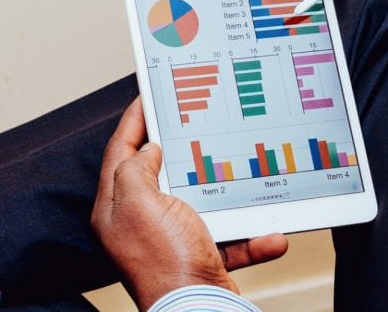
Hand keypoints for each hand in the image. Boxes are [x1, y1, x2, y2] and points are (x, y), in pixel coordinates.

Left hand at [91, 98, 288, 309]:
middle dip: (181, 149)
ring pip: (201, 203)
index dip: (133, 121)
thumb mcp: (141, 202)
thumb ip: (136, 168)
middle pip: (159, 173)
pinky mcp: (201, 259)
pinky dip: (252, 236)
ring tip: (241, 171)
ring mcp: (172, 241)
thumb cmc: (165, 262)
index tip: (148, 96)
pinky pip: (230, 238)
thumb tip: (149, 150)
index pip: (120, 152)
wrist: (198, 311)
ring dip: (228, 194)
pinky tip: (270, 233)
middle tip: (195, 121)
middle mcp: (140, 224)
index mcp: (117, 208)